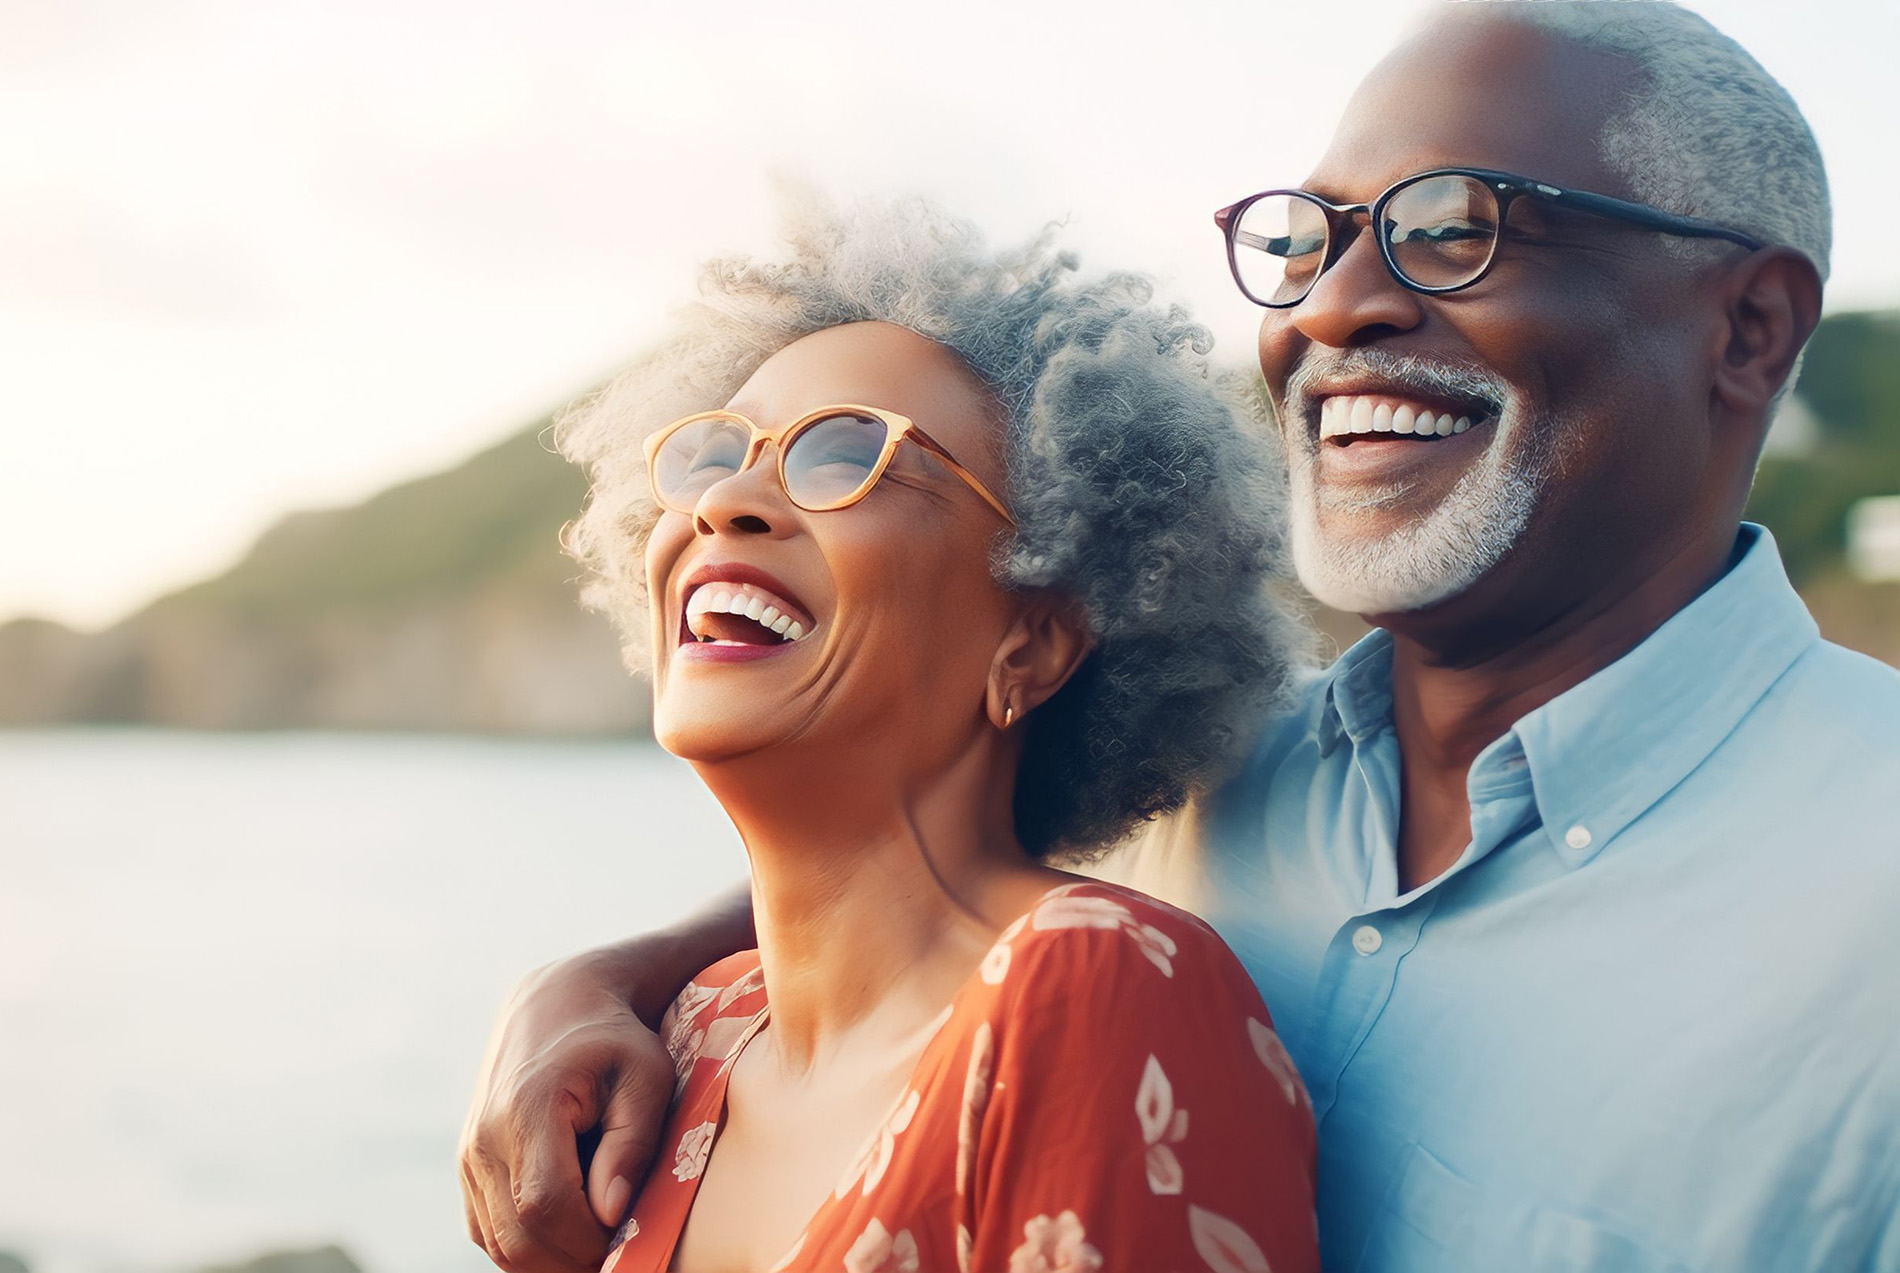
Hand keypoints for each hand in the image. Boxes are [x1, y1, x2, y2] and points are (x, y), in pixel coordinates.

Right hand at [459, 950, 676, 1271]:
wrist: (555, 1007)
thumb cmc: (614, 1040)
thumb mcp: (646, 1074)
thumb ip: (631, 1142)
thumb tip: (611, 1212)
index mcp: (527, 1108)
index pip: (545, 1205)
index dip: (587, 1240)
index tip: (629, 1240)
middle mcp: (483, 1138)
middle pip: (517, 1238)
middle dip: (571, 1260)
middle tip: (619, 1250)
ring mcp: (467, 1158)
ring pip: (499, 1245)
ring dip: (549, 1259)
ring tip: (598, 1241)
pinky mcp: (467, 1172)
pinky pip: (489, 1234)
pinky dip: (528, 1247)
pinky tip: (569, 1231)